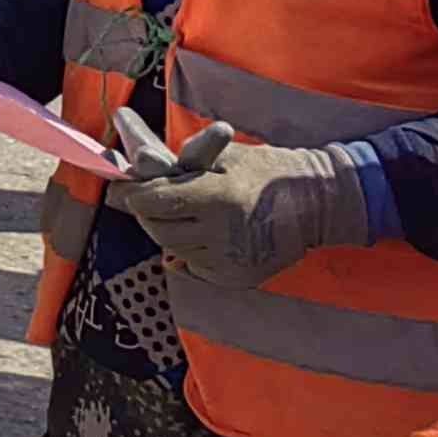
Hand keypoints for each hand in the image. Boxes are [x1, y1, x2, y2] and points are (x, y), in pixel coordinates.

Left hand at [104, 117, 368, 285]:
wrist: (316, 204)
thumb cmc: (262, 171)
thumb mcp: (218, 157)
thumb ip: (170, 168)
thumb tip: (121, 181)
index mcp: (218, 196)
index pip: (153, 201)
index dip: (132, 194)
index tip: (123, 187)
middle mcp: (224, 233)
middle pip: (156, 227)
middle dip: (148, 212)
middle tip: (154, 198)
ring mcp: (231, 261)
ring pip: (172, 247)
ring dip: (169, 229)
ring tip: (189, 212)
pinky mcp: (236, 278)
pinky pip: (193, 265)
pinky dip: (190, 249)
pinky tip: (207, 232)